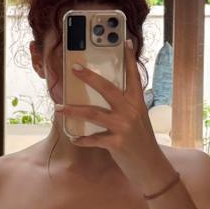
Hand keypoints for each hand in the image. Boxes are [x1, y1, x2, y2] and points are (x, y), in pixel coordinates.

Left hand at [56, 41, 168, 192]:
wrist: (151, 166)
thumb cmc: (141, 141)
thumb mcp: (137, 119)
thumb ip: (125, 106)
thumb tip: (105, 94)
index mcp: (138, 102)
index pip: (134, 76)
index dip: (129, 58)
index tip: (125, 41)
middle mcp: (131, 111)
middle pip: (107, 89)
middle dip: (89, 77)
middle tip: (74, 68)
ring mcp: (124, 127)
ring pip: (93, 113)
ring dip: (73, 110)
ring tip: (58, 108)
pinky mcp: (117, 143)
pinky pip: (93, 138)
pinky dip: (82, 139)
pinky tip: (74, 137)